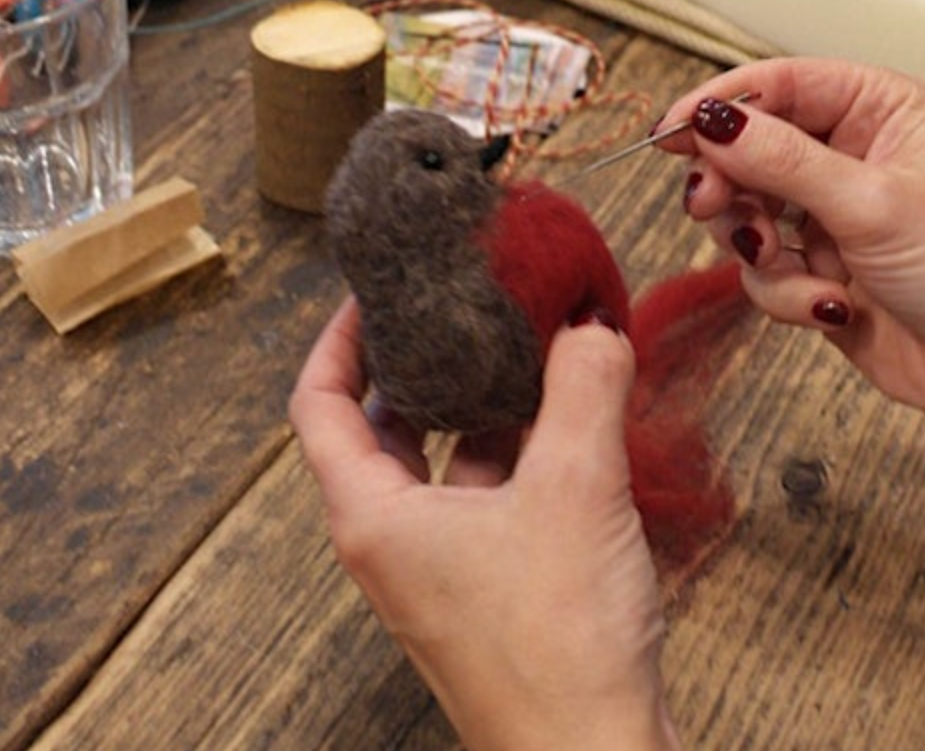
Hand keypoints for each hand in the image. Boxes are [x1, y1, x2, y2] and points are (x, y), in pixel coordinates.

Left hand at [290, 297, 679, 750]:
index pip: (320, 406)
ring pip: (446, 461)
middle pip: (385, 428)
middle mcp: (395, 541)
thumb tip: (592, 319)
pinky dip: (521, 450)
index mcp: (375, 517)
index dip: (339, 339)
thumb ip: (584, 386)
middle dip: (424, 364)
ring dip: (483, 405)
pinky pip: (491, 495)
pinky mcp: (490, 587)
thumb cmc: (560, 644)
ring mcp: (442, 568)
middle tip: (462, 311)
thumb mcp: (575, 486)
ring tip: (529, 350)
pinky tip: (569, 419)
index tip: (375, 293)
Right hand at [659, 58, 924, 440]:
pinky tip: (831, 309)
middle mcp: (849, 153)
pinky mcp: (818, 270)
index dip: (722, 105)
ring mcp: (830, 214)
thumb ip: (781, 160)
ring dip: (758, 246)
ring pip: (745, 211)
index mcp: (877, 109)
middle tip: (714, 209)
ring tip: (787, 264)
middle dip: (731, 184)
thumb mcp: (872, 204)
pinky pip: (763, 271)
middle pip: (747, 148)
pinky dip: (786, 292)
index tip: (670, 130)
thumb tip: (708, 118)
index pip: (780, 84)